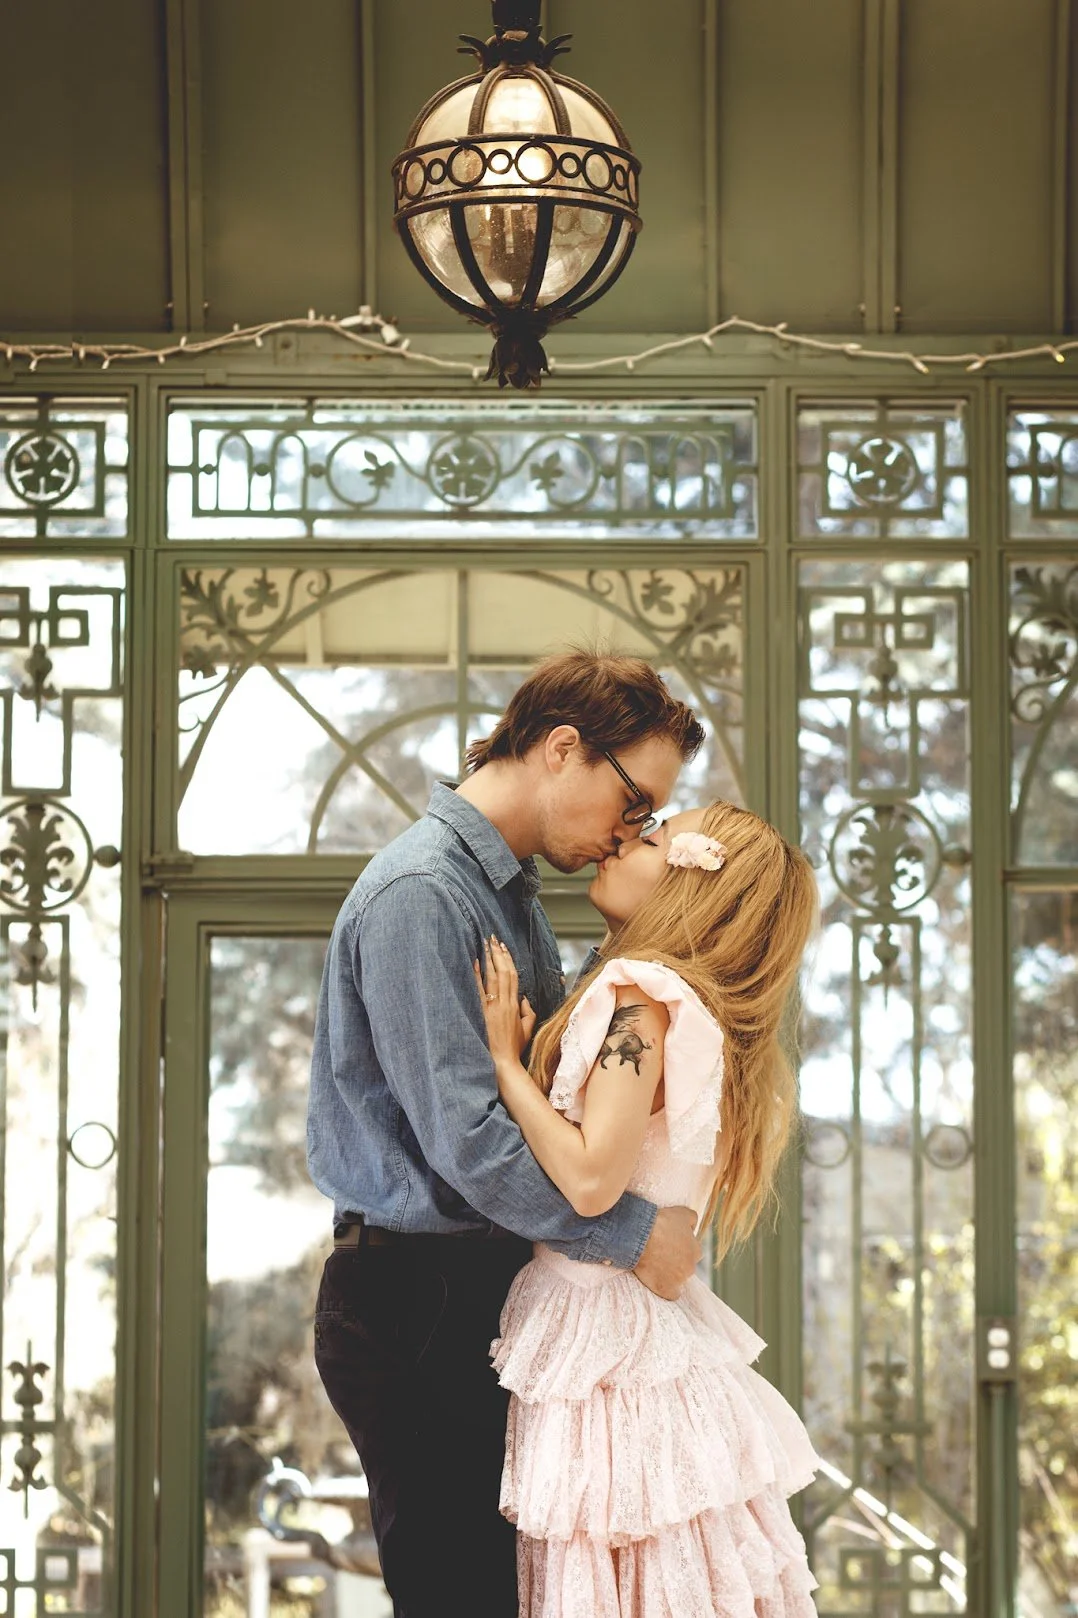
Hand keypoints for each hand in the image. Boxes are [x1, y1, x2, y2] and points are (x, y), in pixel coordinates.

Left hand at [473, 937, 536, 1071]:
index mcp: (515, 1006)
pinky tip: (473, 963)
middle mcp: (505, 1003)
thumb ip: (528, 1012)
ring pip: (493, 978)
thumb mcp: (526, 1029)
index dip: (509, 960)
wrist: (502, 1063)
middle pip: (504, 972)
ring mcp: (493, 1008)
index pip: (513, 976)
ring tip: (484, 943)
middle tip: (493, 938)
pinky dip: (476, 976)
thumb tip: (524, 999)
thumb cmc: (514, 1048)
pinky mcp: (482, 1014)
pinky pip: (479, 991)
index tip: (504, 947)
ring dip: (489, 959)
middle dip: (498, 954)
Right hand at [633, 1206, 701, 1300]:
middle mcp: (691, 1266)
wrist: (640, 1236)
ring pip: (678, 1279)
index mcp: (696, 1250)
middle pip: (686, 1266)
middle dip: (677, 1262)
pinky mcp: (666, 1289)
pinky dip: (667, 1291)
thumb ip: (692, 1219)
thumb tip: (694, 1226)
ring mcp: (679, 1279)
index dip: (681, 1248)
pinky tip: (660, 1284)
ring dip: (671, 1275)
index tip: (670, 1246)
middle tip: (661, 1254)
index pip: (692, 1252)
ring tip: (655, 1266)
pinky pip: (671, 1295)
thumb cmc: (660, 1222)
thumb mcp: (681, 1212)